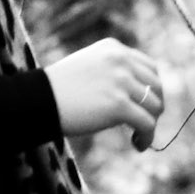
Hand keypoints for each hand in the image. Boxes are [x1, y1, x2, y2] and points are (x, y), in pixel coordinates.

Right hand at [44, 38, 163, 149]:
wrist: (37, 101)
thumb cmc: (56, 91)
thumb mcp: (87, 68)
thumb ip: (112, 72)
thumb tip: (138, 97)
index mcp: (113, 48)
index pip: (149, 67)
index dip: (151, 89)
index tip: (144, 106)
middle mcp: (121, 60)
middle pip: (156, 86)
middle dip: (154, 107)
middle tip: (143, 123)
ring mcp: (121, 81)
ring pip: (155, 106)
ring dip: (150, 124)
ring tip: (139, 137)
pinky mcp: (119, 104)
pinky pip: (147, 123)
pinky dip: (147, 137)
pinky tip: (137, 145)